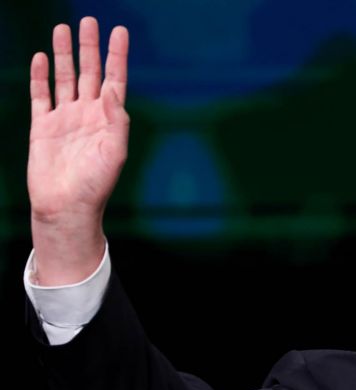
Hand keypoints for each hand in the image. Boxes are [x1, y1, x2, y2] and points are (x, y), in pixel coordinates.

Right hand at [28, 17, 128, 284]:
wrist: (66, 207)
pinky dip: (40, 77)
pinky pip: (41, 96)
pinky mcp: (43, 127)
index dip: (117, 56)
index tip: (120, 32)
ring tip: (62, 28)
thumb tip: (113, 89)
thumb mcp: (115, 153)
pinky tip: (40, 58)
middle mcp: (88, 115)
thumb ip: (117, 120)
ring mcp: (65, 119)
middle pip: (90, 72)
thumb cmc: (96, 185)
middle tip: (88, 20)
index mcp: (109, 120)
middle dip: (89, 47)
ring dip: (64, 54)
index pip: (115, 80)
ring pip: (65, 78)